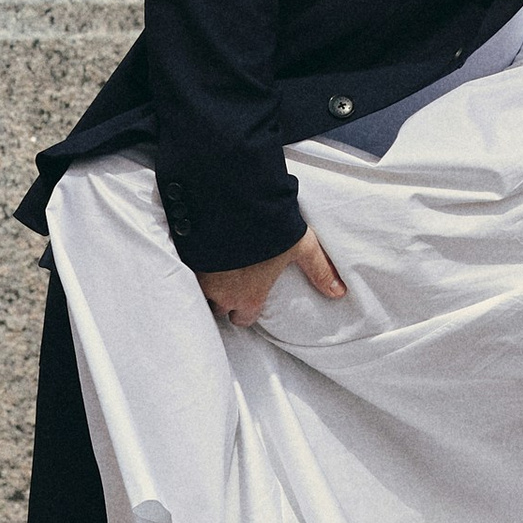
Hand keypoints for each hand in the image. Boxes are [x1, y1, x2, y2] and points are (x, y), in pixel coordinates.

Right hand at [197, 229, 346, 327]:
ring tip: (213, 265)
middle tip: (229, 279)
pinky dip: (191, 264)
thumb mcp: (300, 245)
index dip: (245, 309)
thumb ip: (319, 270)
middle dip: (223, 298)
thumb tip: (340, 292)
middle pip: (218, 308)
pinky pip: (184, 270)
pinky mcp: (183, 258)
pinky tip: (198, 251)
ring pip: (199, 290)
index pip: (242, 320)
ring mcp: (199, 277)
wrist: (232, 201)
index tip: (247, 295)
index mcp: (249, 296)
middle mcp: (222, 294)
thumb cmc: (270, 227)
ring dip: (205, 282)